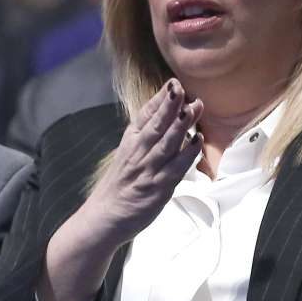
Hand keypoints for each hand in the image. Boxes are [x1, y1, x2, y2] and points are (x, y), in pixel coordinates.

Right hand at [39, 79, 201, 300]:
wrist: (103, 218)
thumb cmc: (118, 187)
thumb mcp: (127, 156)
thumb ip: (144, 138)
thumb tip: (166, 119)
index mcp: (129, 144)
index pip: (143, 117)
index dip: (158, 100)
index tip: (172, 82)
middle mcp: (137, 154)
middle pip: (155, 126)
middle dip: (169, 106)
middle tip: (181, 87)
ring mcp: (147, 171)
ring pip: (165, 144)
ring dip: (181, 125)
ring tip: (193, 107)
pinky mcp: (156, 189)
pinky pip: (174, 169)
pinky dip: (187, 154)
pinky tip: (198, 141)